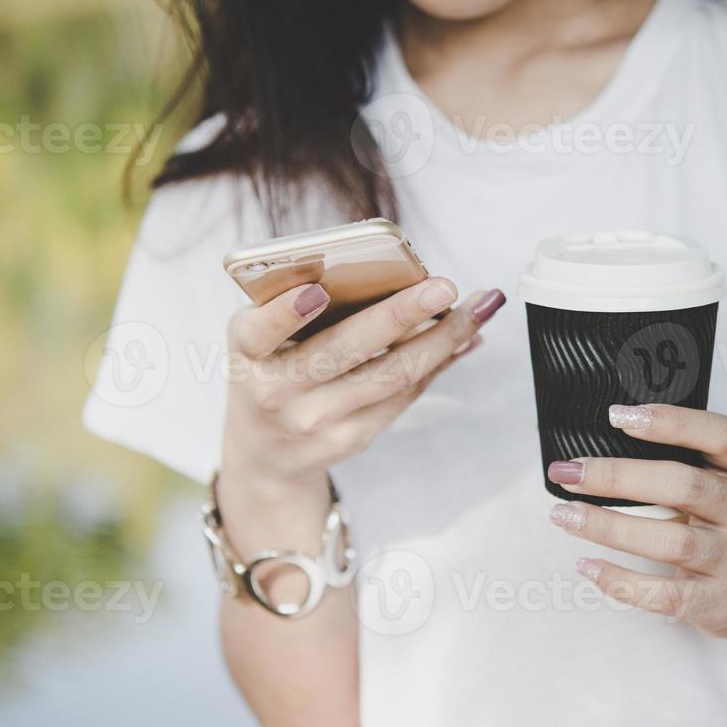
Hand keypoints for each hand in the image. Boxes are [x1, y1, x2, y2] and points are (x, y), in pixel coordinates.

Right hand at [222, 277, 505, 496]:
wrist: (264, 455)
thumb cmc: (270, 371)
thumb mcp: (260, 341)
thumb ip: (298, 307)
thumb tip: (383, 271)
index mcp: (248, 354)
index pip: (261, 331)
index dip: (287, 313)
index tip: (317, 292)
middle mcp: (277, 393)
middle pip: (345, 351)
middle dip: (399, 315)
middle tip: (442, 286)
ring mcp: (317, 421)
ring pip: (391, 376)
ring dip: (442, 339)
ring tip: (478, 307)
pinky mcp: (351, 440)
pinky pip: (404, 395)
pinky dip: (439, 362)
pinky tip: (466, 338)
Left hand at [545, 404, 726, 653]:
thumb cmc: (726, 522)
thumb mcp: (721, 482)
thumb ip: (679, 461)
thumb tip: (594, 450)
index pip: (719, 435)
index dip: (671, 422)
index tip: (618, 416)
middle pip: (684, 485)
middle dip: (618, 477)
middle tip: (568, 472)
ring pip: (671, 541)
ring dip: (610, 527)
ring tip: (564, 516)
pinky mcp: (716, 601)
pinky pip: (664, 594)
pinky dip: (621, 581)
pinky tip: (586, 566)